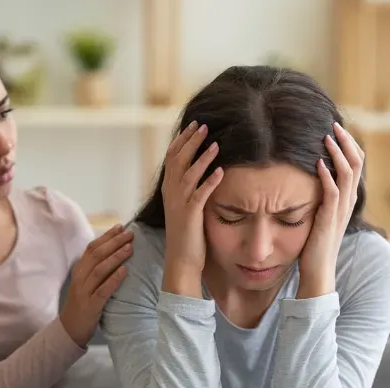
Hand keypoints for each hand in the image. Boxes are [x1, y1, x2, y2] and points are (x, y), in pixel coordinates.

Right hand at [60, 225, 133, 346]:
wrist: (70, 330)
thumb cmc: (82, 304)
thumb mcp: (85, 283)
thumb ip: (95, 269)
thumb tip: (114, 252)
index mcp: (79, 271)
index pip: (92, 248)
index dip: (106, 237)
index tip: (121, 227)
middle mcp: (80, 278)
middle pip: (96, 255)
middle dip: (114, 242)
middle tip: (130, 234)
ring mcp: (84, 292)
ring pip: (99, 270)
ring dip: (116, 257)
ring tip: (130, 248)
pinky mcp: (90, 306)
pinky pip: (103, 290)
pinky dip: (114, 280)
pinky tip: (125, 272)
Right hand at [160, 121, 224, 297]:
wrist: (181, 260)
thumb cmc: (187, 235)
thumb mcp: (185, 207)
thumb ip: (189, 189)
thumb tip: (200, 173)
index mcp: (169, 189)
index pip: (172, 158)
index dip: (182, 140)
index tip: (193, 126)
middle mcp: (171, 193)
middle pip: (178, 160)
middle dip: (191, 141)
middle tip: (204, 126)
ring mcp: (179, 204)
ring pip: (188, 174)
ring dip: (202, 157)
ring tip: (215, 143)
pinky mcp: (190, 215)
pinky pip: (200, 194)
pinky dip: (210, 181)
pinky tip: (220, 171)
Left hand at [298, 122, 363, 298]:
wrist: (317, 271)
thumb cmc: (314, 245)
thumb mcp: (319, 215)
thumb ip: (320, 198)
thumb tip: (310, 179)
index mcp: (347, 200)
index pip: (356, 165)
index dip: (349, 146)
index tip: (337, 129)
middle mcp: (348, 203)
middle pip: (357, 164)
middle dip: (346, 142)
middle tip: (334, 124)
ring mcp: (341, 211)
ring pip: (348, 174)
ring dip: (338, 153)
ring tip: (328, 136)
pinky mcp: (329, 220)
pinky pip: (332, 193)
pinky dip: (327, 175)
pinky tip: (318, 162)